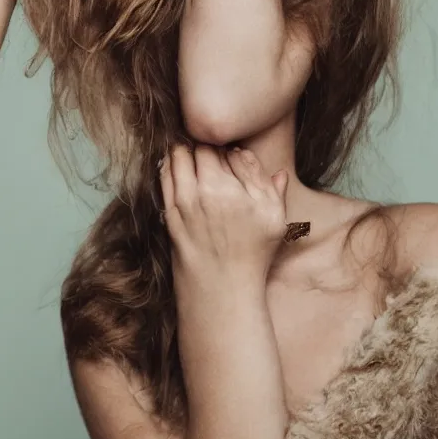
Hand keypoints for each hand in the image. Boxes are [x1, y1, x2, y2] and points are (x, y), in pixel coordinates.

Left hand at [158, 142, 288, 279]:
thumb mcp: (273, 220)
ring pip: (176, 158)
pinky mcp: (168, 214)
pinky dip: (169, 167)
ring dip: (183, 152)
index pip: (219, 148)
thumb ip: (269, 187)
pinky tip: (178, 169)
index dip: (223, 147)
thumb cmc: (252, 255)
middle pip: (196, 149)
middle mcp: (202, 192)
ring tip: (192, 156)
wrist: (223, 291)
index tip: (226, 151)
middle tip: (209, 152)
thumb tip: (269, 165)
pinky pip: (164, 178)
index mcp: (229, 188)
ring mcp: (182, 203)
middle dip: (202, 146)